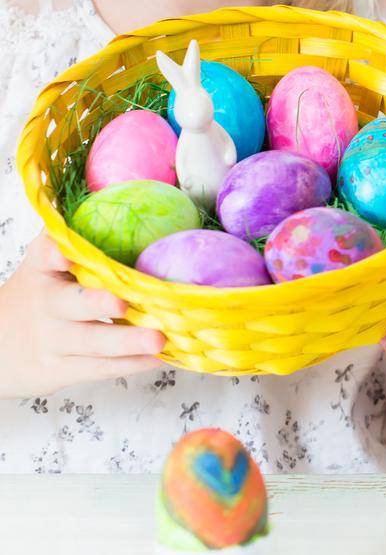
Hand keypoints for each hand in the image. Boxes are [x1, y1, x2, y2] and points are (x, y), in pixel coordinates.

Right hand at [0, 233, 165, 397]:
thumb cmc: (37, 299)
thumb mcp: (44, 269)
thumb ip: (76, 245)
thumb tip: (125, 205)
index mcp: (41, 271)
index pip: (42, 256)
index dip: (53, 253)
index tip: (64, 251)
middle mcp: (46, 304)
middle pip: (71, 303)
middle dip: (96, 303)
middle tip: (122, 303)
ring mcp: (53, 340)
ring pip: (91, 341)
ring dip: (127, 341)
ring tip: (157, 339)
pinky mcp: (60, 370)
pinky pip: (98, 367)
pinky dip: (130, 363)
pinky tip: (159, 358)